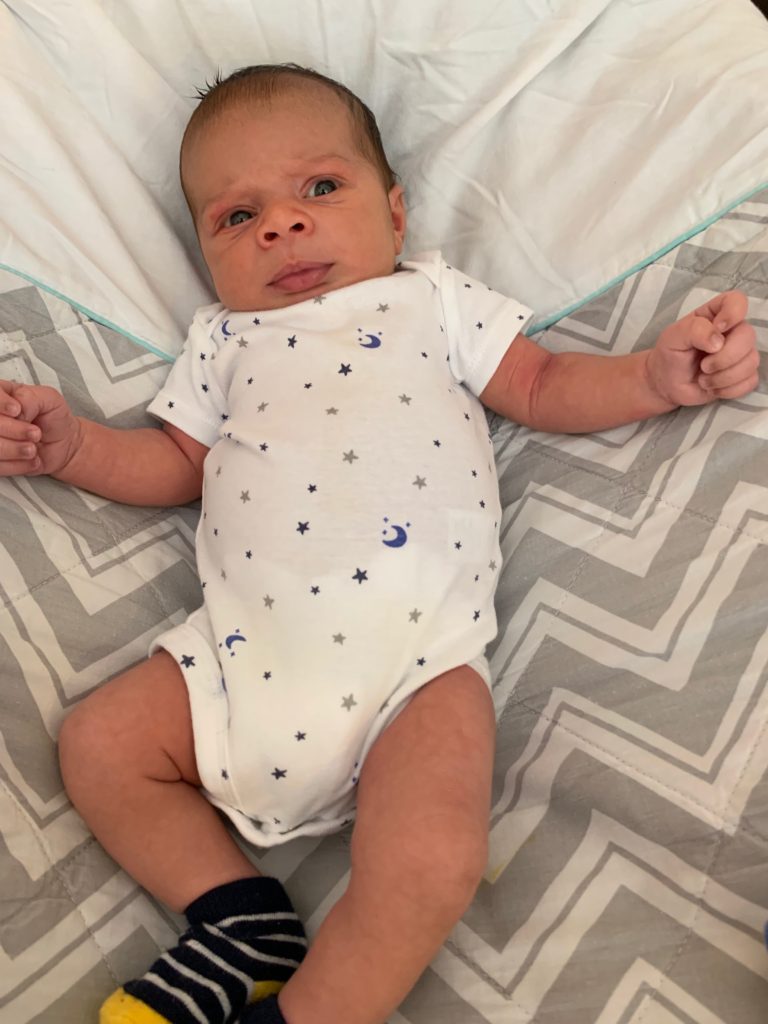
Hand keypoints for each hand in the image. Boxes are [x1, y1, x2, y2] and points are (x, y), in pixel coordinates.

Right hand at [0, 381, 81, 476]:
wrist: (63, 443)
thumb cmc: (53, 417)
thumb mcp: (49, 398)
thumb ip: (29, 397)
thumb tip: (15, 410)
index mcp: (0, 394)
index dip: (1, 404)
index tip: (17, 410)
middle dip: (14, 430)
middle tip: (35, 433)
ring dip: (15, 449)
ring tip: (33, 448)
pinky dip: (17, 465)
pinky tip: (31, 459)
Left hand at [647, 290, 758, 407]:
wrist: (667, 383)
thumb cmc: (671, 354)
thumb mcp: (674, 337)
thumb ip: (694, 330)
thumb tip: (718, 342)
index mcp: (716, 314)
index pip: (738, 301)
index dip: (732, 314)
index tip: (718, 329)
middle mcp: (733, 331)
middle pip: (748, 336)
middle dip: (724, 357)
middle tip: (703, 366)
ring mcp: (741, 353)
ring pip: (750, 362)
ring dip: (723, 377)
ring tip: (704, 379)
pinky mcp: (743, 375)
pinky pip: (750, 381)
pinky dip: (728, 389)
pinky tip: (713, 387)